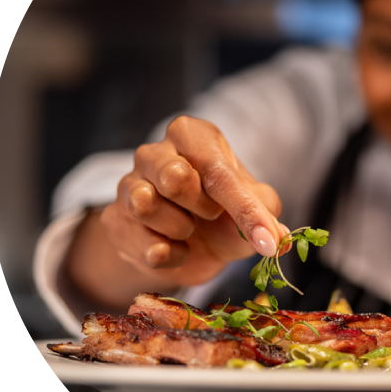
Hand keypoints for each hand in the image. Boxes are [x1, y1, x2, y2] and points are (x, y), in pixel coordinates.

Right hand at [69, 116, 288, 304]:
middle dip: (202, 207)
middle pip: (174, 178)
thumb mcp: (254, 208)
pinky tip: (174, 249)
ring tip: (189, 229)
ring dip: (180, 229)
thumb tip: (276, 239)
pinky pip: (139, 242)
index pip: (217, 170)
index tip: (268, 240)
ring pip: (146, 205)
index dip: (245, 209)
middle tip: (210, 214)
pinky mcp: (114, 219)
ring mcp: (128, 183)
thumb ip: (266, 214)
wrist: (190, 250)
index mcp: (192, 136)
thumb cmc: (224, 216)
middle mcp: (155, 152)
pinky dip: (166, 255)